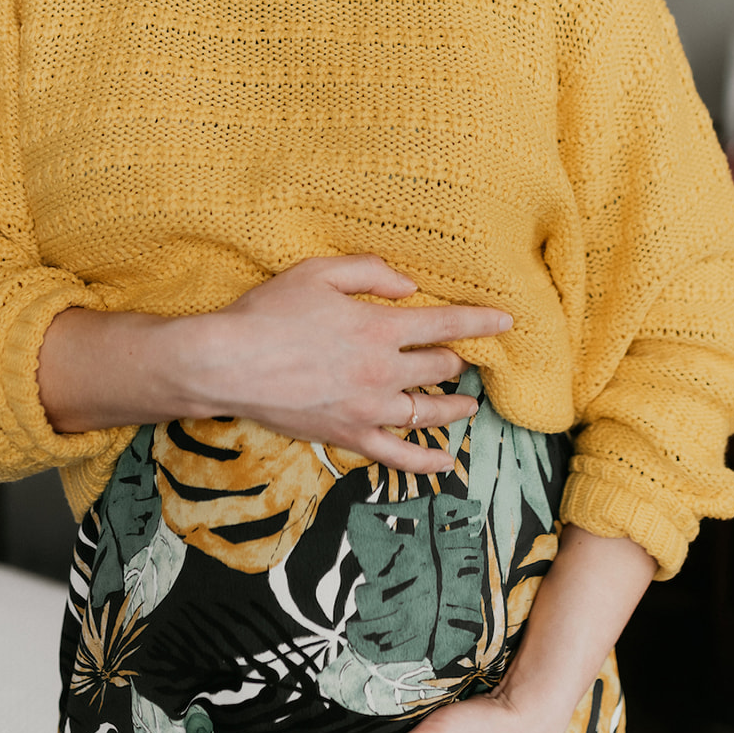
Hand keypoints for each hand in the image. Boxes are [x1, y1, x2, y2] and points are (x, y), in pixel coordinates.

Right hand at [199, 255, 511, 472]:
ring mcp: (367, 410)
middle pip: (440, 367)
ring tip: (468, 403)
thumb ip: (370, 271)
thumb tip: (409, 287)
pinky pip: (397, 457)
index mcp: (379, 329)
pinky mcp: (347, 437)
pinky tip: (446, 460)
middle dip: (458, 361)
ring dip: (454, 406)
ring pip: (428, 411)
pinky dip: (426, 461)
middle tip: (466, 359)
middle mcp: (382, 372)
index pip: (447, 325)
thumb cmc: (268, 312)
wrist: (226, 363)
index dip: (481, 322)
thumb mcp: (318, 272)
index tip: (507, 322)